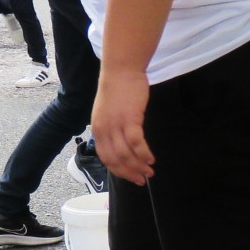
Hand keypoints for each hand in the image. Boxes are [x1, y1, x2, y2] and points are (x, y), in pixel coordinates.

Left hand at [92, 66, 154, 183]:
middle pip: (115, 160)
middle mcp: (104, 130)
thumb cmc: (117, 89)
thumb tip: (122, 145)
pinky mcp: (130, 118)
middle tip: (143, 179)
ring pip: (126, 154)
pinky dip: (144, 153)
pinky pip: (136, 142)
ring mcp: (116, 125)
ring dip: (138, 166)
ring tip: (150, 170)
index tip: (131, 177)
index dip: (119, 171)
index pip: (106, 158)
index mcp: (98, 130)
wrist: (121, 70)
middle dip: (130, 173)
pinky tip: (151, 158)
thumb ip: (111, 129)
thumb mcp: (107, 112)